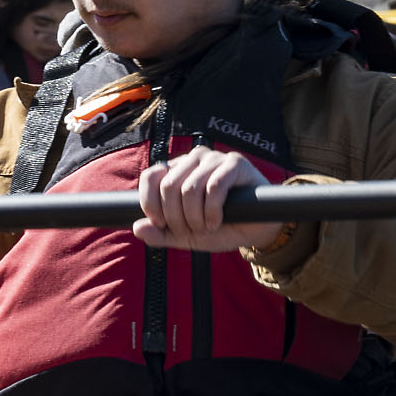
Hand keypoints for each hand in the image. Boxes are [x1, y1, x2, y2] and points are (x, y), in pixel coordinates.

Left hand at [134, 147, 282, 251]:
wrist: (257, 230)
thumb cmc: (220, 228)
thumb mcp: (186, 236)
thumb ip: (161, 234)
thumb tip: (137, 228)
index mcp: (177, 170)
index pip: (151, 176)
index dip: (150, 203)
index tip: (161, 224)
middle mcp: (193, 159)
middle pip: (168, 186)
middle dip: (176, 218)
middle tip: (191, 231)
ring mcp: (215, 159)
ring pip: (190, 188)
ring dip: (195, 218)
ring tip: (206, 228)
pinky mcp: (235, 163)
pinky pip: (214, 186)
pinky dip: (212, 211)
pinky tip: (216, 222)